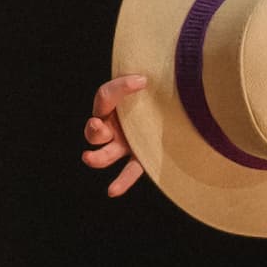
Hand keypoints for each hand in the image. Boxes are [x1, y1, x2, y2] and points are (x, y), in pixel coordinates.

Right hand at [82, 73, 152, 196]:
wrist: (177, 105)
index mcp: (112, 105)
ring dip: (96, 157)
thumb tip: (147, 77)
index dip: (120, 88)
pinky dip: (121, 182)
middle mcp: (114, 126)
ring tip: (89, 158)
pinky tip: (113, 191)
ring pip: (104, 154)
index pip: (105, 96)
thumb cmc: (161, 87)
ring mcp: (125, 144)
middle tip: (99, 126)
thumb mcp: (152, 78)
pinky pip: (129, 171)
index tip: (143, 81)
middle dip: (94, 129)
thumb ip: (145, 75)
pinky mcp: (141, 157)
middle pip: (94, 131)